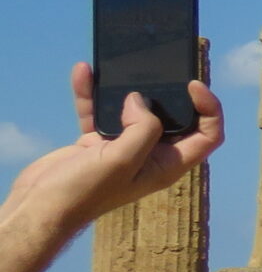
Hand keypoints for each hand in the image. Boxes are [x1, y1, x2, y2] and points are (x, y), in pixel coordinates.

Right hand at [7, 65, 224, 232]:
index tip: (194, 85)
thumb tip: (140, 100)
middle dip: (168, 91)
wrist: (42, 208)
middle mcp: (151, 155)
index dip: (210, 109)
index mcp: (169, 164)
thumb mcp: (123, 160)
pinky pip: (99, 110)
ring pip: (131, 109)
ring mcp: (124, 147)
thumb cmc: (85, 193)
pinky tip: (83, 73)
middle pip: (173, 117)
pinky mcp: (97, 141)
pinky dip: (92, 93)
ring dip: (123, 86)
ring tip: (118, 63)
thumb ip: (142, 128)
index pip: (207, 135)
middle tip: (160, 67)